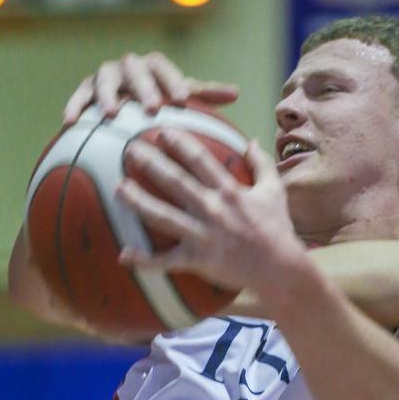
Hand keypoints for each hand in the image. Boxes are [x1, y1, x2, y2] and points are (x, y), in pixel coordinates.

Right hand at [63, 52, 238, 122]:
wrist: (127, 104)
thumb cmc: (161, 103)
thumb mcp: (181, 98)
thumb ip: (205, 95)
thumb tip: (236, 93)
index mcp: (154, 67)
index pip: (164, 68)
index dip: (173, 81)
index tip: (181, 102)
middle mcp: (130, 67)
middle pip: (136, 71)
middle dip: (144, 88)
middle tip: (152, 109)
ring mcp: (106, 75)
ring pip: (105, 78)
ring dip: (109, 94)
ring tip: (113, 114)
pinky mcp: (86, 88)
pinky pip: (79, 95)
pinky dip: (75, 105)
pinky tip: (69, 122)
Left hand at [116, 129, 303, 292]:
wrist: (280, 269)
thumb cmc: (277, 229)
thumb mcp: (275, 191)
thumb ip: (261, 164)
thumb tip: (251, 141)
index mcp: (229, 190)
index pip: (199, 160)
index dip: (179, 143)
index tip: (162, 130)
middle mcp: (212, 209)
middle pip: (174, 181)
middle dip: (151, 162)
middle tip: (130, 148)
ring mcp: (202, 235)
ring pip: (162, 216)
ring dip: (138, 201)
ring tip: (118, 187)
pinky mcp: (197, 260)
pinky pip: (165, 261)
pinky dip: (144, 261)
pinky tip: (123, 255)